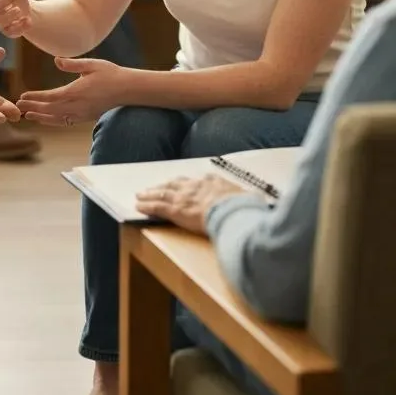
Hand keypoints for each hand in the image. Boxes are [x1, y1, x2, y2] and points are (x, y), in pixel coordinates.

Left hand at [16, 57, 129, 124]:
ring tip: (27, 116)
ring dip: (40, 117)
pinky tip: (45, 119)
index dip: (35, 98)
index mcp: (77, 91)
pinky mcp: (85, 118)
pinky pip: (65, 122)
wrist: (128, 90)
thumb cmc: (110, 73)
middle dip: (33, 108)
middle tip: (17, 107)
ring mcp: (81, 114)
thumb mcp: (92, 64)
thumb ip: (73, 64)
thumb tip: (56, 60)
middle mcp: (77, 105)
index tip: (22, 96)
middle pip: (50, 109)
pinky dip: (53, 121)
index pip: (51, 96)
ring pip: (56, 118)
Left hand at [136, 175, 254, 233]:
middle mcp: (195, 186)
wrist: (232, 212)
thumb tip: (257, 201)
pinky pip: (157, 207)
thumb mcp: (249, 199)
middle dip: (162, 186)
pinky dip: (147, 206)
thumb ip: (247, 199)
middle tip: (151, 188)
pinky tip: (138, 206)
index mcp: (212, 182)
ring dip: (150, 195)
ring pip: (162, 194)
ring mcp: (184, 197)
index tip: (179, 185)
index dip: (184, 184)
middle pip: (174, 185)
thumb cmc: (244, 208)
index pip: (195, 182)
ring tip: (140, 195)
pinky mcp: (176, 210)